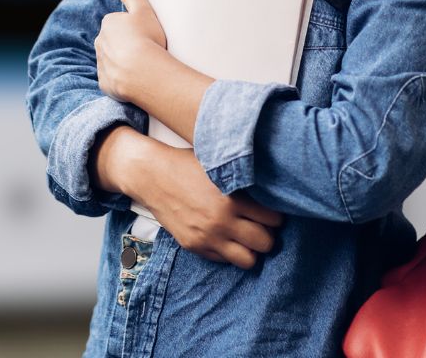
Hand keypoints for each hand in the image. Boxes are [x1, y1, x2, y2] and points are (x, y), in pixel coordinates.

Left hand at [96, 0, 169, 106]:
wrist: (144, 73)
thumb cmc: (147, 39)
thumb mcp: (144, 11)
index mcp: (108, 23)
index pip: (120, 23)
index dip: (136, 29)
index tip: (147, 35)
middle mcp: (99, 42)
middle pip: (115, 41)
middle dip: (127, 45)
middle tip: (146, 51)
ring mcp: (101, 63)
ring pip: (113, 59)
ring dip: (124, 61)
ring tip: (143, 66)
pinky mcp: (105, 83)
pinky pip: (113, 78)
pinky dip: (123, 78)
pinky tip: (136, 79)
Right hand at [100, 128, 281, 269]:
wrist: (150, 175)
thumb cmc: (186, 164)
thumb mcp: (218, 165)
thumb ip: (242, 178)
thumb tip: (272, 185)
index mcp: (231, 199)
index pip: (273, 219)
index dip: (275, 215)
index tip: (270, 211)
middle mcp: (221, 222)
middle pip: (265, 243)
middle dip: (267, 234)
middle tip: (261, 226)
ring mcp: (207, 237)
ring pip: (248, 260)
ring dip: (251, 249)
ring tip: (246, 237)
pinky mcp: (194, 246)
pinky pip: (224, 261)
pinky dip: (229, 252)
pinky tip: (226, 237)